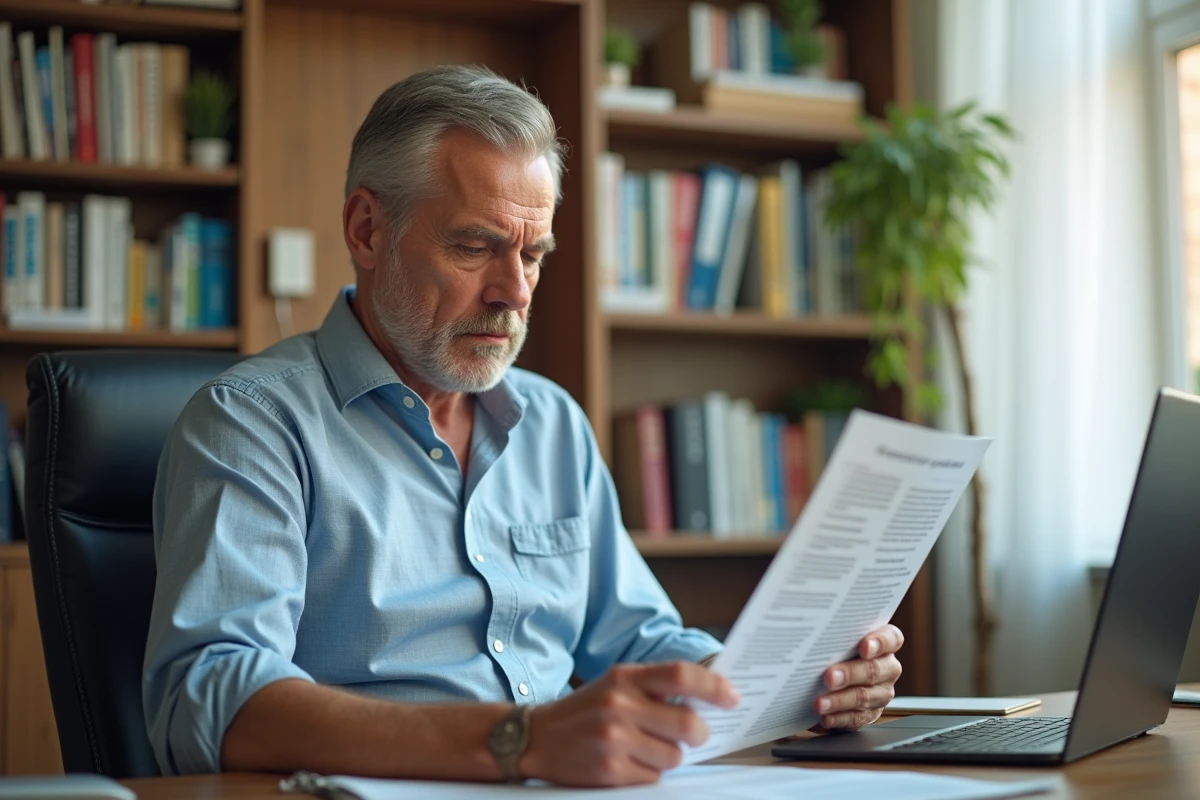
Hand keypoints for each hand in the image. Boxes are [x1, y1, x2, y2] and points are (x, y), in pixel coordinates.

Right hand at [519, 661, 738, 786]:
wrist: (535, 737)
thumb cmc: (585, 711)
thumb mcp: (615, 685)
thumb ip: (654, 687)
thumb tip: (709, 697)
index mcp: (624, 677)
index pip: (681, 674)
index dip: (713, 685)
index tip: (732, 696)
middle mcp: (619, 704)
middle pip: (688, 722)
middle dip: (699, 733)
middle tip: (695, 734)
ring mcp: (614, 738)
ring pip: (675, 755)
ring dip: (670, 756)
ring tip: (646, 748)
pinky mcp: (609, 770)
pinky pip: (654, 777)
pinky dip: (650, 773)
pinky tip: (628, 762)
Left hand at [812, 624, 903, 730]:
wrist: (830, 675)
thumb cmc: (835, 649)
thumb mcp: (838, 638)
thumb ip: (836, 634)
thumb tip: (814, 631)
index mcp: (884, 645)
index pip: (891, 639)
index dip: (880, 642)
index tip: (864, 647)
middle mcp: (887, 668)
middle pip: (875, 670)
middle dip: (851, 674)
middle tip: (830, 677)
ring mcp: (880, 693)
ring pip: (865, 697)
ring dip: (840, 700)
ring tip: (820, 702)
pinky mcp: (869, 714)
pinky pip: (857, 719)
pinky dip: (839, 718)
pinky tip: (826, 717)